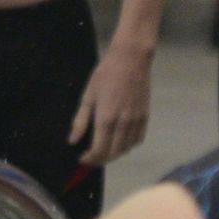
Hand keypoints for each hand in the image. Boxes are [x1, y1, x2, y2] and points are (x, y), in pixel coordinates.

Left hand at [71, 41, 154, 166]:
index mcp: (107, 118)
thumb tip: (72, 141)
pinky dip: (128, 145)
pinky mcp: (146, 116)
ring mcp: (137, 120)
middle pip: (114, 153)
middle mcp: (124, 123)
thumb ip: (80, 121)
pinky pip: (138, 139)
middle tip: (90, 157)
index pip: (100, 150)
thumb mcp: (88, 96)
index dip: (90, 159)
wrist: (131, 59)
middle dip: (100, 159)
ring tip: (103, 149)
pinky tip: (119, 140)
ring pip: (127, 148)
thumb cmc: (105, 74)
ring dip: (114, 153)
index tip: (82, 159)